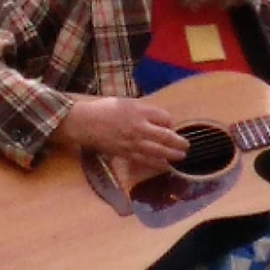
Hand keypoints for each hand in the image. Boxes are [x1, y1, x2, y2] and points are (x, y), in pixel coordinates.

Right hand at [53, 96, 190, 179]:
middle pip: (166, 136)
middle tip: (186, 145)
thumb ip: (143, 111)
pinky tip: (165, 166)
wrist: (82, 122)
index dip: (170, 122)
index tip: (170, 126)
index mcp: (139, 111)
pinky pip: (145, 160)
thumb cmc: (103, 109)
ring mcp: (133, 142)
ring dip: (172, 154)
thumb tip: (160, 120)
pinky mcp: (125, 153)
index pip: (165, 118)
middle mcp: (139, 127)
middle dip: (179, 142)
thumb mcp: (126, 103)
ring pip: (159, 151)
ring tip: (181, 156)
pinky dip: (157, 164)